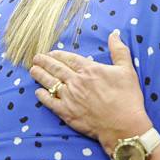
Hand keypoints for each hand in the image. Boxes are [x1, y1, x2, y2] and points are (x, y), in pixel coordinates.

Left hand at [30, 33, 151, 152]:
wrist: (123, 125)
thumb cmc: (127, 97)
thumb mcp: (127, 69)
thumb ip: (119, 50)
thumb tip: (115, 34)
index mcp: (90, 70)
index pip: (69, 58)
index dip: (58, 55)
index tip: (51, 53)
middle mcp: (76, 81)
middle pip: (56, 68)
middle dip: (44, 62)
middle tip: (36, 58)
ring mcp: (70, 97)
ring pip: (50, 83)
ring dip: (40, 75)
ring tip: (32, 70)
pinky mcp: (67, 113)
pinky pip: (50, 102)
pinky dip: (42, 96)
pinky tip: (38, 92)